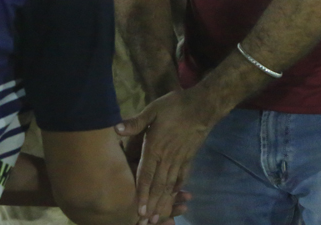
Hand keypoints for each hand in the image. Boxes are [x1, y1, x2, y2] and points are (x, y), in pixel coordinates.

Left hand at [116, 88, 218, 224]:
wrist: (203, 106)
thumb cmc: (175, 106)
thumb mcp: (153, 109)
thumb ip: (135, 122)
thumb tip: (117, 129)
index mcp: (155, 148)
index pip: (146, 175)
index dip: (142, 194)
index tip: (139, 210)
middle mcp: (167, 158)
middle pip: (158, 186)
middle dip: (152, 205)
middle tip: (147, 221)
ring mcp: (179, 159)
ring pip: (169, 185)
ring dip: (163, 201)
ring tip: (159, 216)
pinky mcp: (189, 157)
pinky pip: (182, 176)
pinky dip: (178, 187)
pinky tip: (175, 195)